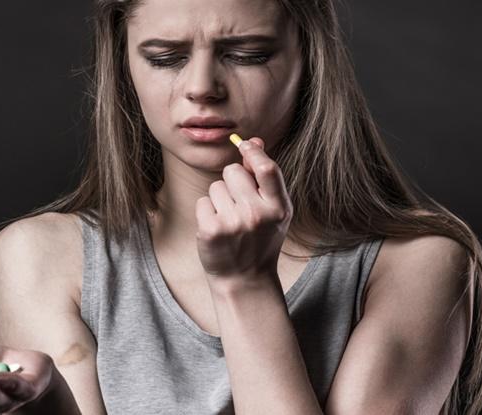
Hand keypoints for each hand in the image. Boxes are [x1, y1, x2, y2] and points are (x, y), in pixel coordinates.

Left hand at [195, 137, 292, 279]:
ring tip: (229, 221)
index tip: (244, 145)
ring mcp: (233, 223)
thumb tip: (254, 141)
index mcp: (278, 208)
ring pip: (216, 186)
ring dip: (219, 199)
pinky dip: (206, 212)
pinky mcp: (211, 230)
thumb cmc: (260, 239)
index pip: (267, 168)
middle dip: (233, 182)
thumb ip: (266, 178)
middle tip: (239, 206)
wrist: (245, 279)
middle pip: (234, 172)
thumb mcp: (273, 211)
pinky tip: (217, 229)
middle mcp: (257, 214)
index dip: (253, 152)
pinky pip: (203, 201)